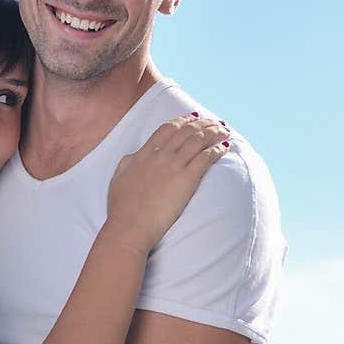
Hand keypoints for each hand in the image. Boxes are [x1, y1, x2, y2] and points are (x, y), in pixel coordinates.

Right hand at [106, 113, 229, 251]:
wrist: (130, 225)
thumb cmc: (122, 208)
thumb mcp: (118, 179)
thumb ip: (128, 163)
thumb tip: (135, 156)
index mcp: (143, 154)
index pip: (167, 129)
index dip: (182, 120)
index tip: (193, 118)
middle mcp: (160, 156)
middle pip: (185, 131)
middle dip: (203, 124)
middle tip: (214, 122)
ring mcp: (173, 166)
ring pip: (198, 141)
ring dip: (214, 133)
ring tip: (225, 131)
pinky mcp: (186, 179)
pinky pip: (205, 158)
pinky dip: (216, 150)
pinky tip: (224, 147)